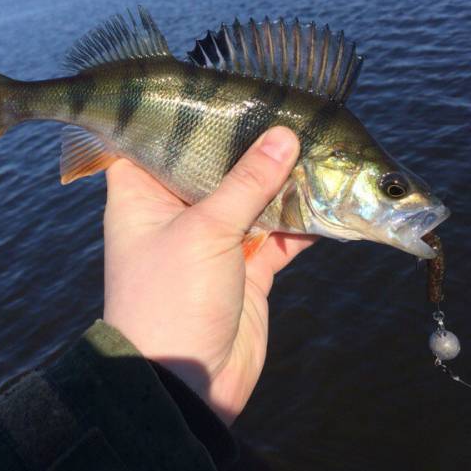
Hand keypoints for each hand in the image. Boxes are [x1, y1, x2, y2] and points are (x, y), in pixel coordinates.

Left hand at [103, 127, 317, 424]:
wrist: (185, 385)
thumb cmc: (171, 298)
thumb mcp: (205, 232)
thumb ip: (247, 183)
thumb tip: (286, 135)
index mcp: (142, 196)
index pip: (148, 139)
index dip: (173, 113)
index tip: (212, 85)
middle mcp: (177, 212)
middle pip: (213, 165)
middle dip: (249, 145)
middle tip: (284, 108)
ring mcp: (215, 240)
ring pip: (252, 198)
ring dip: (283, 181)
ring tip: (316, 147)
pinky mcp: (247, 267)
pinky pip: (279, 234)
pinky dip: (303, 222)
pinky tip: (328, 200)